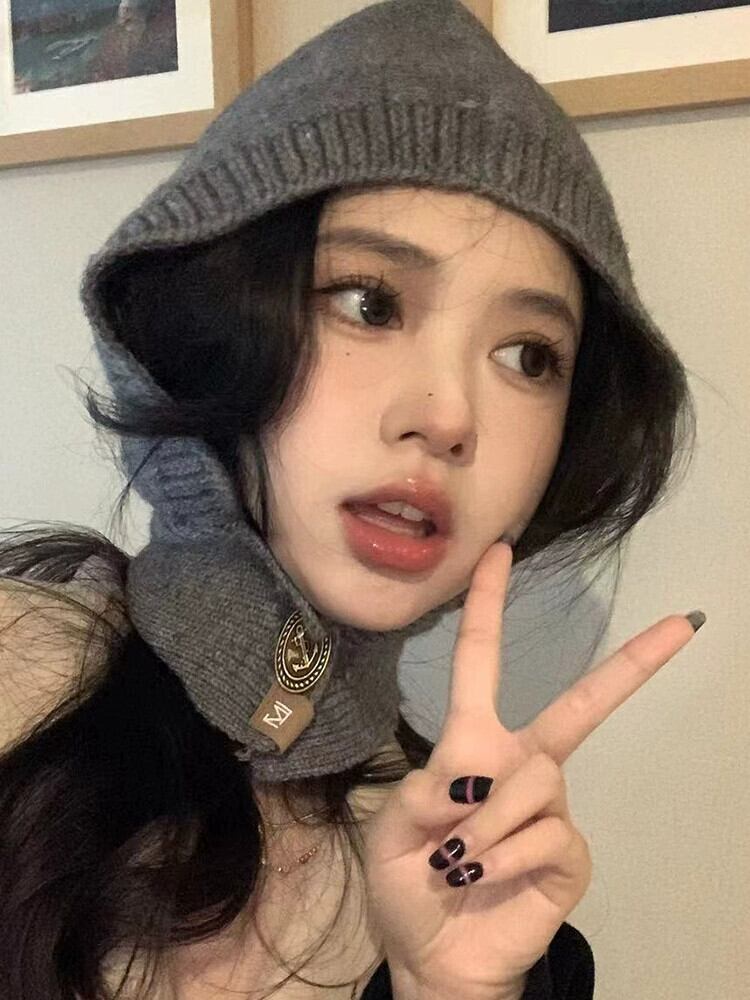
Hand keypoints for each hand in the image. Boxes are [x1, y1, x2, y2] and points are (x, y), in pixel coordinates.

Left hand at [363, 541, 700, 998]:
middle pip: (582, 706)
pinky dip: (502, 857)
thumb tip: (470, 781)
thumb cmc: (409, 885)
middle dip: (632, 664)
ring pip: (537, 781)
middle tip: (681, 625)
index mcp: (474, 745)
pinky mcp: (570, 854)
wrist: (432, 957)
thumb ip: (419, 792)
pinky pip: (545, 835)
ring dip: (484, 824)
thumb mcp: (390, 830)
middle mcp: (522, 764)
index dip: (487, 606)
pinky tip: (485, 877)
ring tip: (456, 860)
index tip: (499, 552)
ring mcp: (552, 809)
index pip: (480, 664)